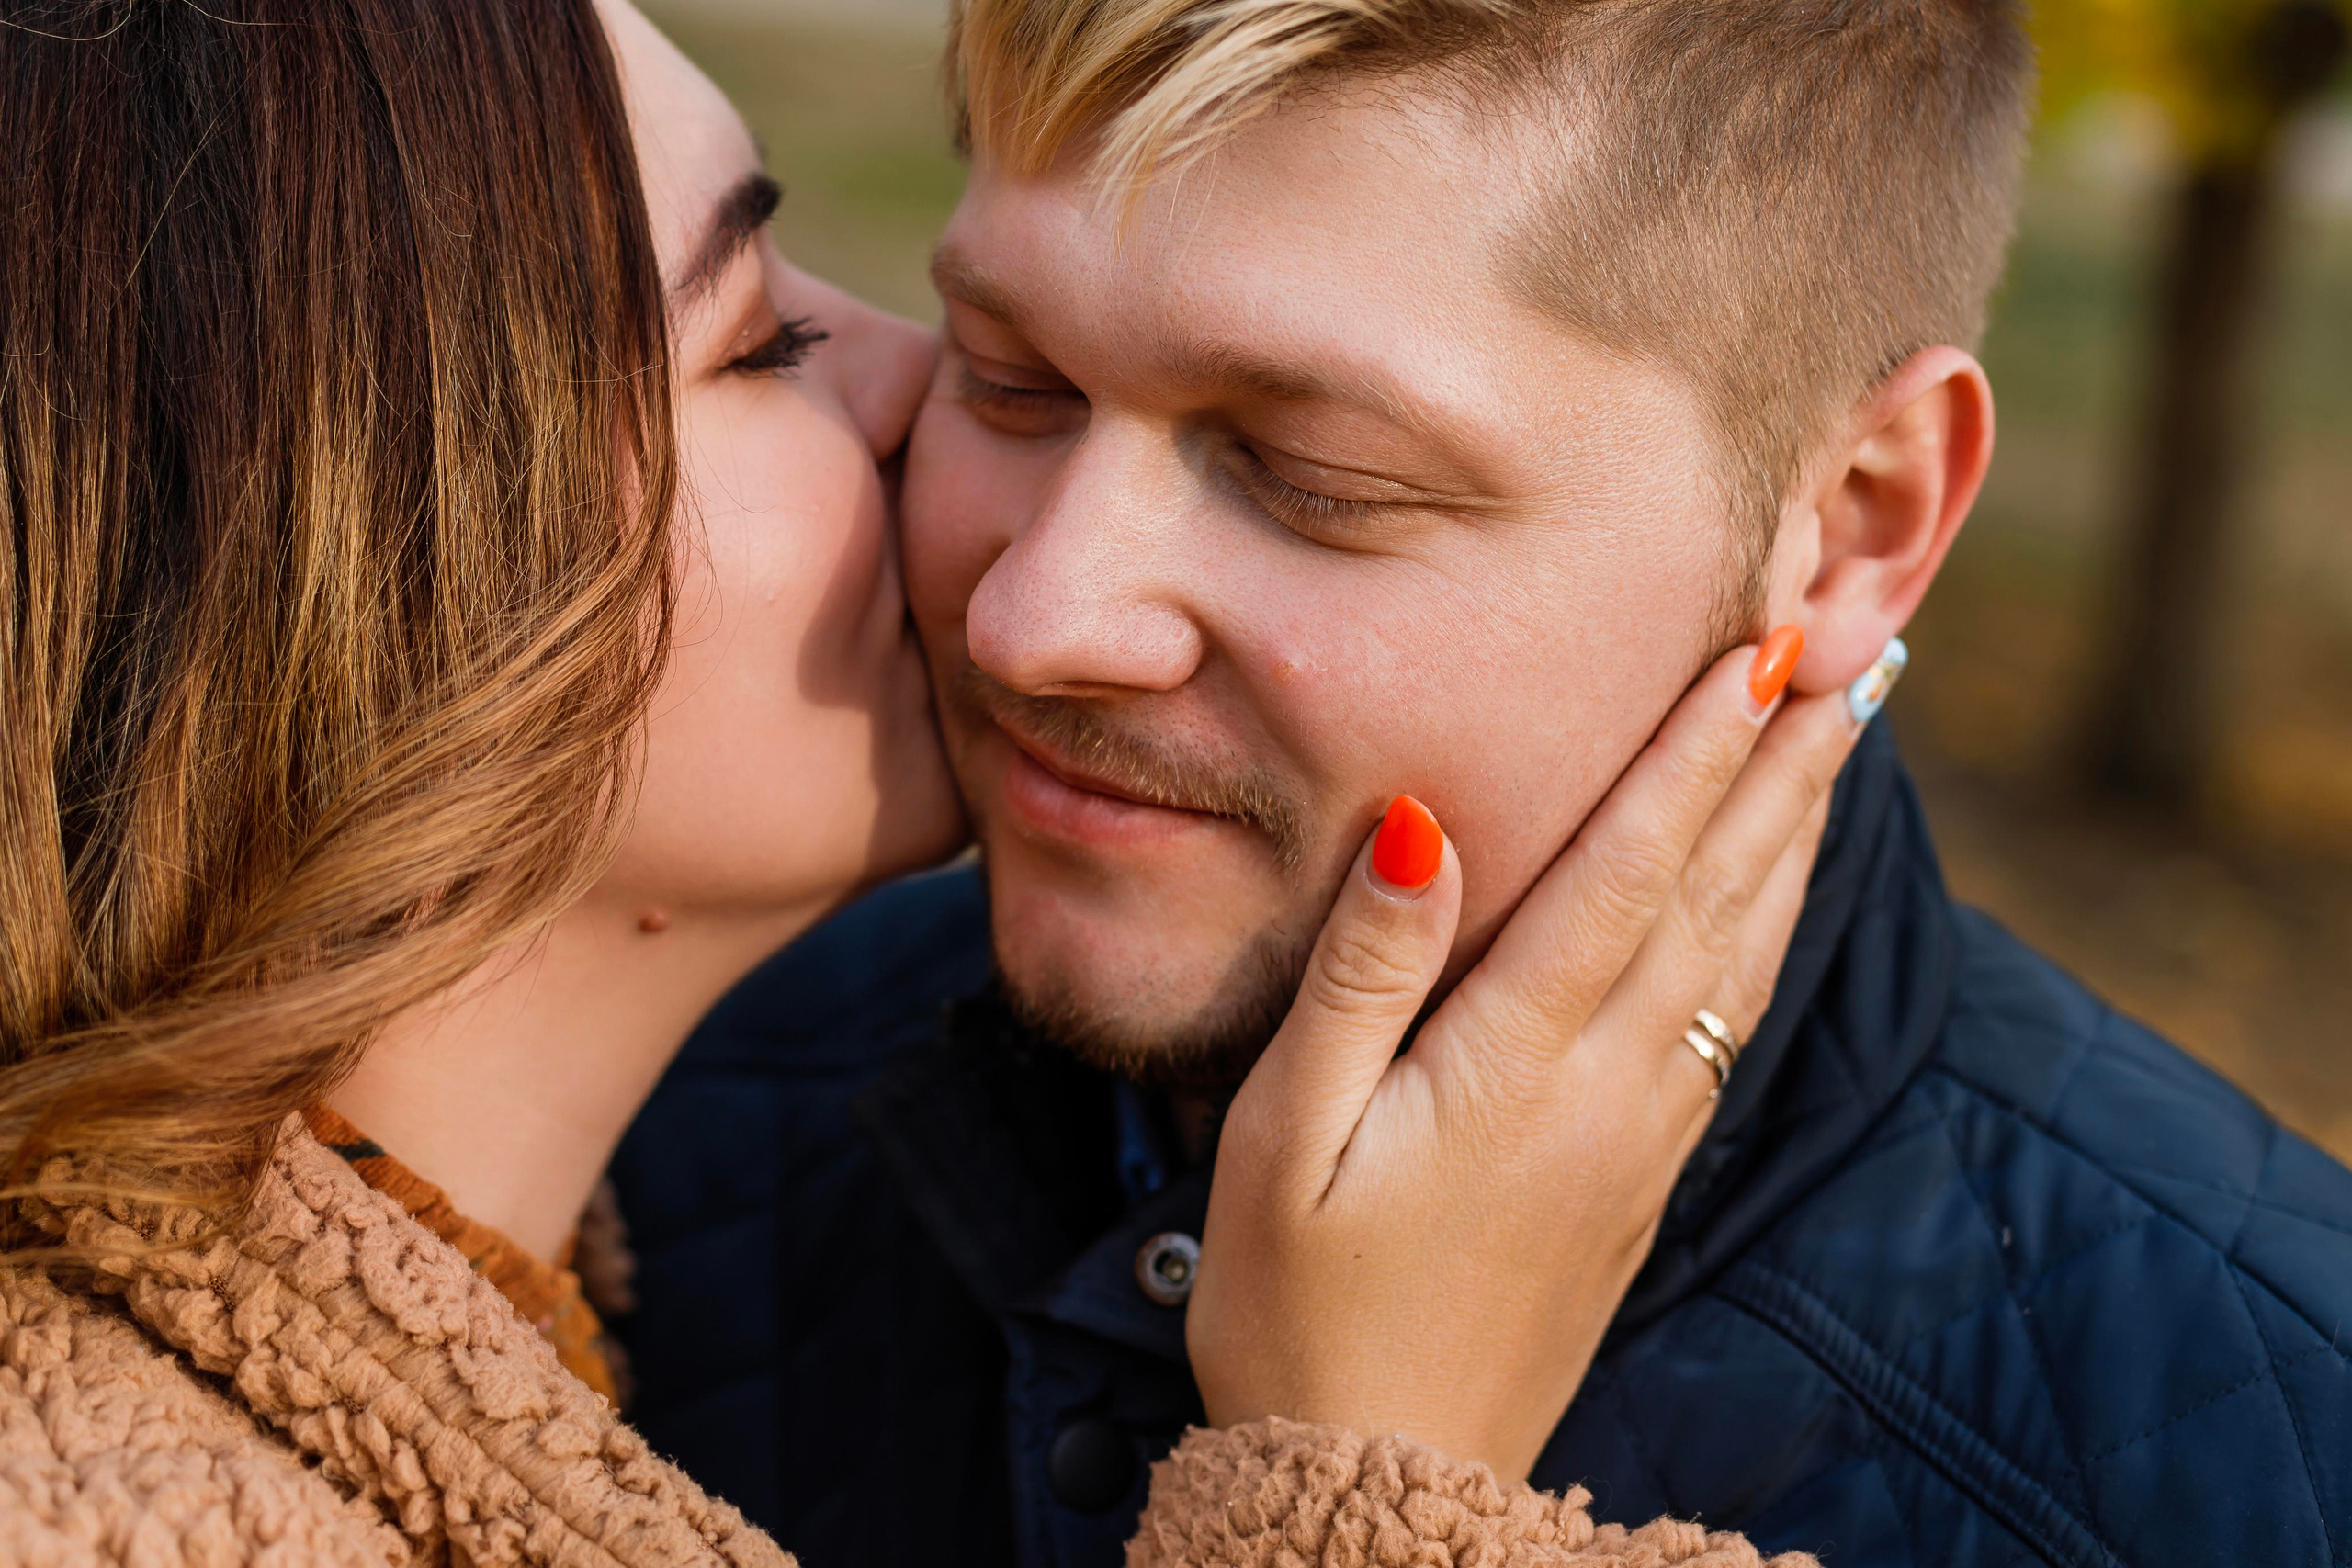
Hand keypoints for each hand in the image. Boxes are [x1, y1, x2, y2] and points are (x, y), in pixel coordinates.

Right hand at [1186, 635, 1868, 1481]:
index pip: (1628, 869)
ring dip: (1794, 838)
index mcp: (1518, 1065)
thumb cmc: (1299, 1307)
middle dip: (1783, 764)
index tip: (1761, 651)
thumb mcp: (1283, 1137)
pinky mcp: (1639, 1181)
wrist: (1384, 1479)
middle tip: (1850, 648)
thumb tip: (1422, 822)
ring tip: (1841, 742)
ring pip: (1741, 955)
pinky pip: (1728, 1023)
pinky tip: (1773, 899)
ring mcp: (1638, 1139)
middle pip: (1716, 895)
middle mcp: (1607, 1090)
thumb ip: (1360, 976)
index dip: (1696, 752)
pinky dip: (1766, 933)